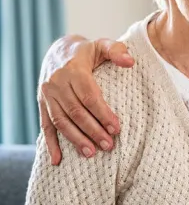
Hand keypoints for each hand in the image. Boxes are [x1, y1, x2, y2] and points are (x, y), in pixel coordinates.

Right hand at [38, 36, 133, 164]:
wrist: (58, 50)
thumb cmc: (87, 51)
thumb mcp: (103, 44)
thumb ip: (117, 51)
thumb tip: (130, 62)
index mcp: (74, 70)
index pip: (89, 96)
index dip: (102, 113)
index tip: (116, 128)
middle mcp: (57, 83)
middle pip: (75, 112)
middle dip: (92, 131)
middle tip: (109, 146)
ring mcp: (47, 95)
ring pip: (61, 121)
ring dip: (75, 139)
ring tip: (91, 153)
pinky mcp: (41, 104)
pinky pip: (45, 125)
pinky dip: (51, 144)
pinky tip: (58, 160)